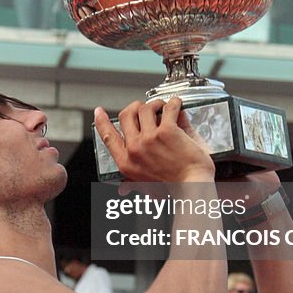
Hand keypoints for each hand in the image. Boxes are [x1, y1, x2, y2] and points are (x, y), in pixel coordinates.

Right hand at [93, 98, 214, 181]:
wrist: (193, 189)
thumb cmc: (173, 189)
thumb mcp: (146, 187)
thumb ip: (132, 183)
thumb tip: (122, 189)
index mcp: (126, 163)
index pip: (108, 137)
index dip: (101, 121)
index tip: (99, 112)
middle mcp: (135, 149)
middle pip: (126, 115)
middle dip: (135, 107)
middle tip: (145, 107)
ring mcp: (150, 139)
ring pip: (145, 108)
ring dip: (156, 104)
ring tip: (164, 108)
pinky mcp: (167, 131)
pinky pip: (168, 108)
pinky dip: (174, 103)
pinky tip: (178, 106)